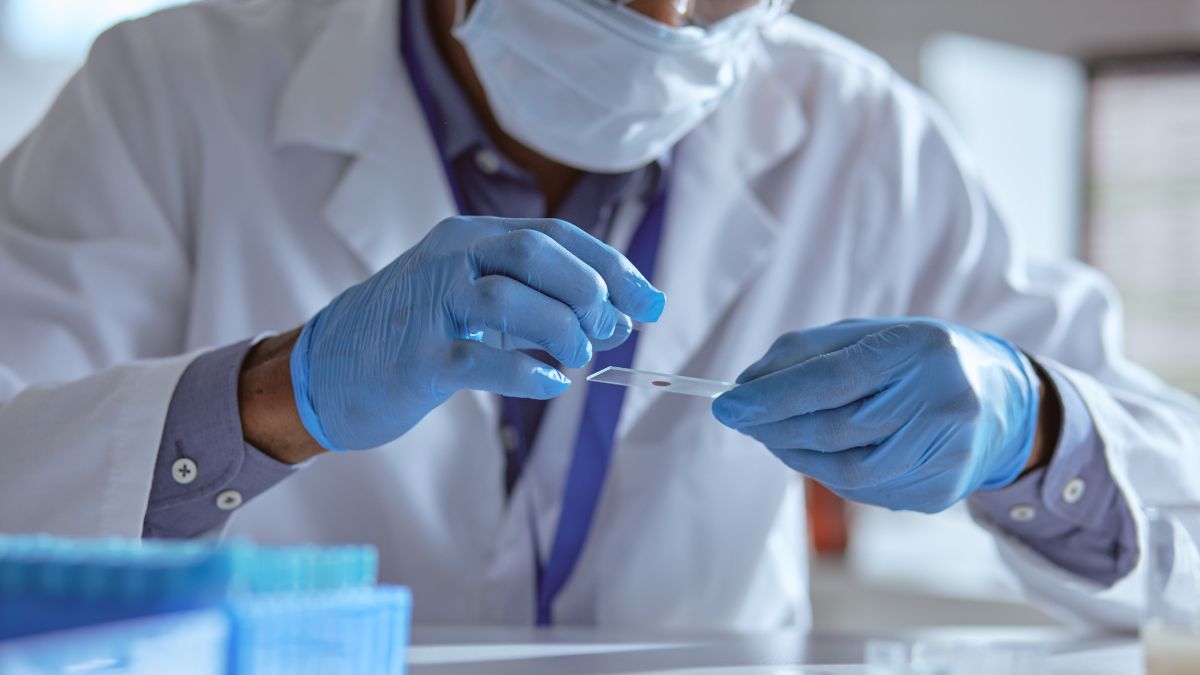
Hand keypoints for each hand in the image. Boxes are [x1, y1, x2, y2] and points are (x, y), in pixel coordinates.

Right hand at [291, 216, 665, 450]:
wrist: (322, 370)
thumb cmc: (411, 336)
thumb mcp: (475, 306)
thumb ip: (538, 306)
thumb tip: (617, 322)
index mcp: (470, 238)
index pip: (556, 236)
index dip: (611, 268)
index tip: (651, 302)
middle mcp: (450, 258)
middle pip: (536, 253)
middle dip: (589, 292)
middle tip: (607, 333)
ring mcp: (429, 305)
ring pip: (508, 299)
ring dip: (560, 330)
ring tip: (577, 358)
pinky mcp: (415, 358)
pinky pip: (478, 359)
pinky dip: (525, 372)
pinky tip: (551, 382)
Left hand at [712, 318, 1039, 512]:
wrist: (1002, 402)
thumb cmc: (917, 359)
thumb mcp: (868, 334)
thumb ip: (805, 353)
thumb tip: (745, 386)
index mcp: (922, 350)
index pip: (833, 380)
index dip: (773, 397)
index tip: (726, 404)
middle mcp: (942, 402)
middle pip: (835, 429)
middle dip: (774, 427)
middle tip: (741, 418)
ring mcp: (947, 455)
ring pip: (845, 471)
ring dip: (794, 454)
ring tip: (773, 434)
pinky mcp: (941, 492)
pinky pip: (864, 491)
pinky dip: (826, 473)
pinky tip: (816, 453)